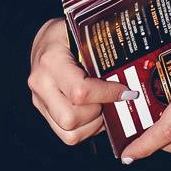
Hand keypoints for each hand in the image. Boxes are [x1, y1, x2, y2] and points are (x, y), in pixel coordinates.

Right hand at [27, 17, 138, 145]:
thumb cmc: (68, 35)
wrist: (44, 41)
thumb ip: (102, 54)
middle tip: (109, 99)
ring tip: (103, 107)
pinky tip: (94, 114)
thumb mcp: (84, 34)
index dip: (107, 94)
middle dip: (97, 113)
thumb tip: (130, 79)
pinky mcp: (44, 112)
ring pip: (69, 133)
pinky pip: (67, 135)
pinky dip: (85, 130)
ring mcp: (40, 101)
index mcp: (50, 61)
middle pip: (71, 118)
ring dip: (92, 125)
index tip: (125, 90)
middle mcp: (41, 84)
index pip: (80, 91)